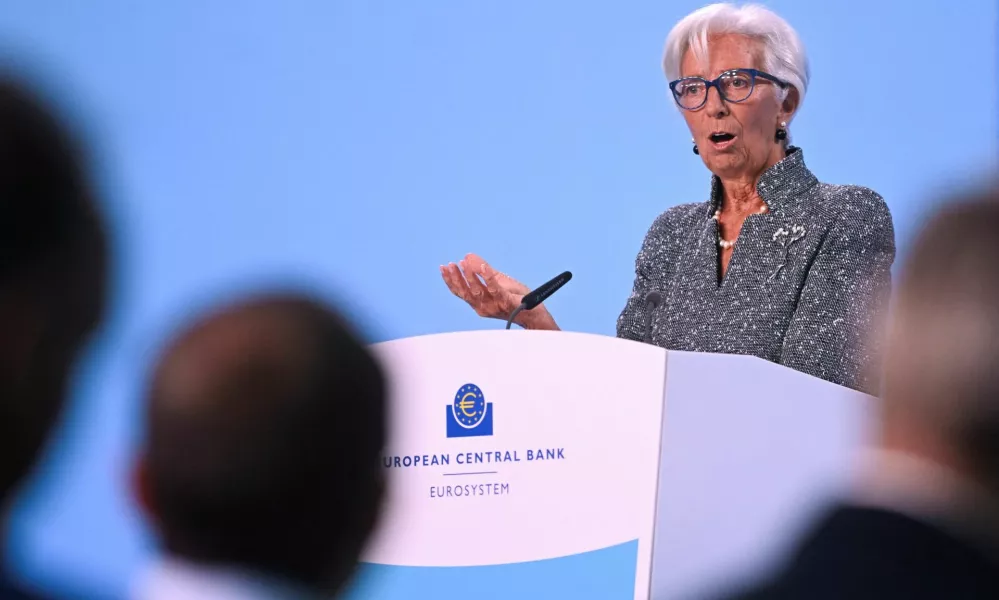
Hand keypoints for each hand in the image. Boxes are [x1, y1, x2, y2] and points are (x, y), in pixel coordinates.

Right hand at [440, 254, 558, 329]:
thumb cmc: (515, 297)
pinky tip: (484, 267)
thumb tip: (467, 256)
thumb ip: (482, 269)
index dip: (450, 280)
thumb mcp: (497, 280)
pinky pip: (495, 289)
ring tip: (464, 264)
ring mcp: (494, 306)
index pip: (460, 292)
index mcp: (478, 302)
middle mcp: (483, 307)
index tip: (443, 268)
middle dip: (456, 278)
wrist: (533, 311)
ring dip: (470, 277)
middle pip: (465, 293)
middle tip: (451, 264)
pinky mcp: (506, 302)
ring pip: (477, 292)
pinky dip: (488, 277)